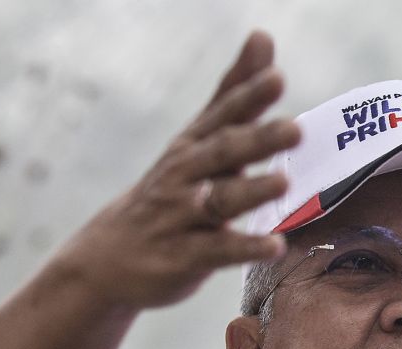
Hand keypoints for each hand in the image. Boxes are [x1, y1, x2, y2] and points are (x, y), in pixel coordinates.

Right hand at [64, 31, 299, 308]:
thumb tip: (263, 36)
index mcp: (193, 146)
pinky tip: (275, 246)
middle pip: (222, 153)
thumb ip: (234, 94)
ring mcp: (182, 216)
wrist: (108, 258)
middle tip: (294, 130)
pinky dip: (245, 249)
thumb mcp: (196, 141)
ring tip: (283, 183)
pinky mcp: (183, 257)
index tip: (276, 78)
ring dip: (250, 191)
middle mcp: (185, 176)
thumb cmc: (168, 192)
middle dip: (256, 140)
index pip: (223, 116)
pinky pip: (216, 251)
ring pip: (218, 201)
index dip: (248, 97)